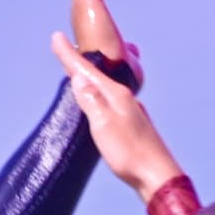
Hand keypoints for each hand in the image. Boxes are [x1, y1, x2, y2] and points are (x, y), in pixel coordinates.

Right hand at [50, 33, 185, 202]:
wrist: (158, 178)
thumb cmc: (131, 155)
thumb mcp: (104, 125)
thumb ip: (91, 100)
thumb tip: (79, 77)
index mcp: (116, 95)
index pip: (86, 71)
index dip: (69, 55)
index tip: (56, 37)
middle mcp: (124, 99)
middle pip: (96, 75)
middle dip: (79, 62)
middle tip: (64, 47)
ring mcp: (130, 112)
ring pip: (103, 87)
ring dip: (89, 77)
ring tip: (78, 70)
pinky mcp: (131, 126)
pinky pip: (109, 101)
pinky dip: (98, 93)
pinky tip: (100, 99)